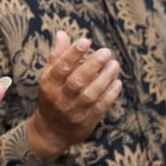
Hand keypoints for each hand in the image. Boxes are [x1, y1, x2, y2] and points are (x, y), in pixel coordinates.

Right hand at [27, 31, 122, 159]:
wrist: (50, 132)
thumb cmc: (51, 98)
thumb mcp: (49, 77)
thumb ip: (57, 56)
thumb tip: (62, 34)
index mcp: (48, 85)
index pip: (60, 68)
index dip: (72, 54)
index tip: (86, 41)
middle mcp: (59, 98)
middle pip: (76, 81)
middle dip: (92, 65)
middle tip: (106, 51)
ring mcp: (72, 112)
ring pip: (90, 94)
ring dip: (104, 79)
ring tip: (114, 64)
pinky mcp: (85, 123)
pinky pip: (99, 108)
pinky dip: (109, 95)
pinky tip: (117, 83)